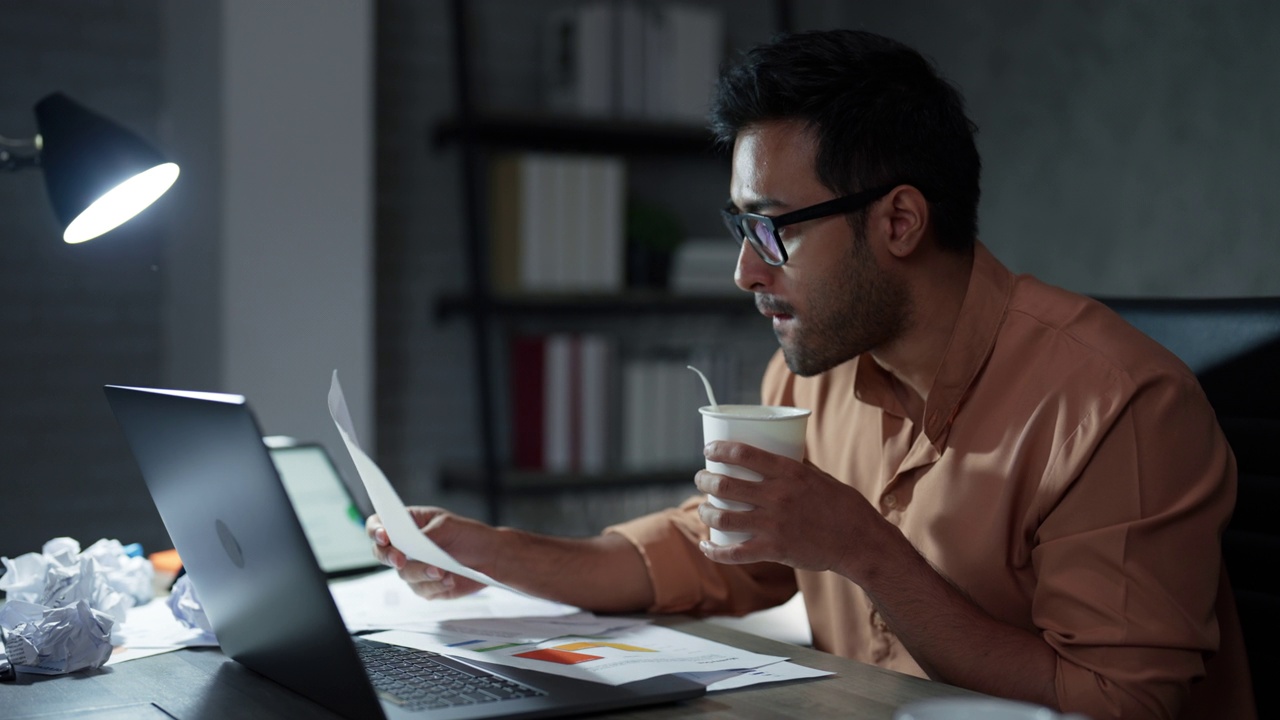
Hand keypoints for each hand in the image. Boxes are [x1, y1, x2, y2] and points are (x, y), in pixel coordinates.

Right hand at [366, 506, 498, 599]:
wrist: (490, 557)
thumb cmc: (468, 535)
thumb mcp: (446, 526)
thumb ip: (425, 535)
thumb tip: (408, 544)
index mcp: (407, 524)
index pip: (378, 526)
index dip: (376, 531)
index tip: (384, 536)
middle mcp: (405, 548)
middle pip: (382, 554)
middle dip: (390, 557)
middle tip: (401, 560)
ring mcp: (413, 568)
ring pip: (404, 574)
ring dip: (421, 572)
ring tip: (441, 570)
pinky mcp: (425, 586)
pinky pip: (421, 590)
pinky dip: (435, 585)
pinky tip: (449, 578)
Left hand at [694, 440, 883, 578]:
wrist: (860, 541)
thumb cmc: (844, 506)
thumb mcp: (820, 477)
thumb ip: (796, 467)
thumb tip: (776, 453)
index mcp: (790, 473)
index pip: (744, 454)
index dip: (720, 450)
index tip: (709, 451)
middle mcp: (778, 496)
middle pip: (725, 485)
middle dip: (704, 480)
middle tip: (700, 479)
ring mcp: (774, 524)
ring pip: (723, 518)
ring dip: (705, 512)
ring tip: (702, 509)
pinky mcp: (774, 550)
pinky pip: (735, 553)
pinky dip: (714, 551)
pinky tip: (705, 546)